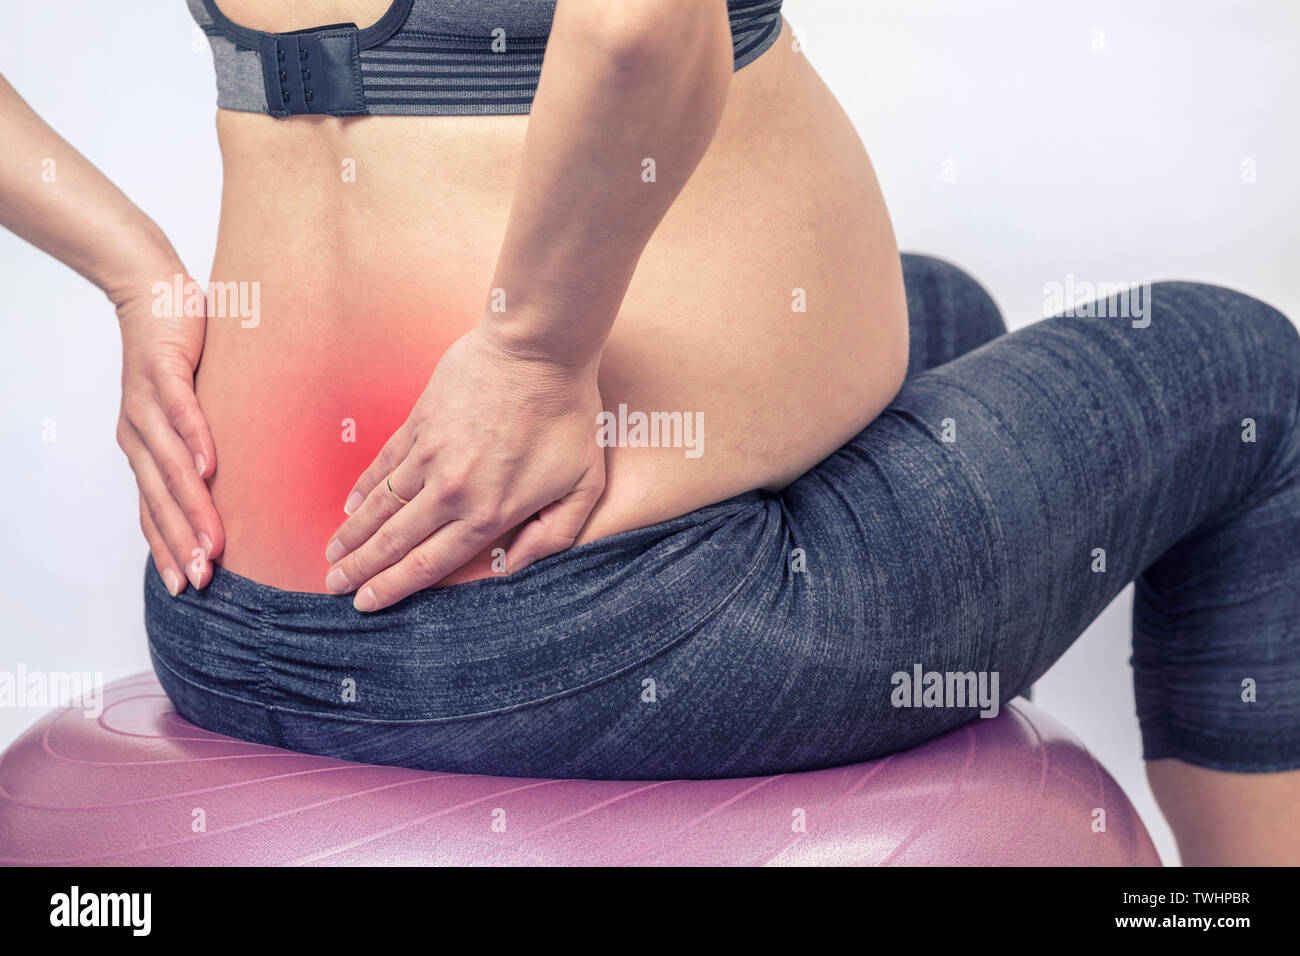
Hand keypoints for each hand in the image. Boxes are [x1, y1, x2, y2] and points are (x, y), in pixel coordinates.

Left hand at [115, 271, 222, 595]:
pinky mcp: (164, 372)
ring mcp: (147, 404)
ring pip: (170, 467)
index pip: (152, 510)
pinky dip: (195, 442)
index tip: (186, 587)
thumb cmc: (176, 354)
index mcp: (142, 448)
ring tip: (213, 541)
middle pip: (160, 500)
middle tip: (203, 579)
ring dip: (193, 508)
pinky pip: (181, 413)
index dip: (166, 549)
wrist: (152, 291)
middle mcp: (137, 434)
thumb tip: (229, 484)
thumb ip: (197, 446)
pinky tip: (209, 468)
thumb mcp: (184, 411)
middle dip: (182, 544)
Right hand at [324, 325, 606, 610]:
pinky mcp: (419, 424)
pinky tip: (349, 507)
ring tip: (332, 555)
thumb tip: (514, 567)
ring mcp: (429, 455)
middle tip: (335, 587)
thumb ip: (553, 536)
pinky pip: (383, 465)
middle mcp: (450, 491)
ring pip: (380, 506)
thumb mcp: (583, 486)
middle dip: (360, 569)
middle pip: (394, 541)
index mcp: (488, 514)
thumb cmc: (568, 416)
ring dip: (352, 534)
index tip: (367, 604)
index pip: (429, 563)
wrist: (538, 350)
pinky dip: (363, 489)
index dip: (394, 587)